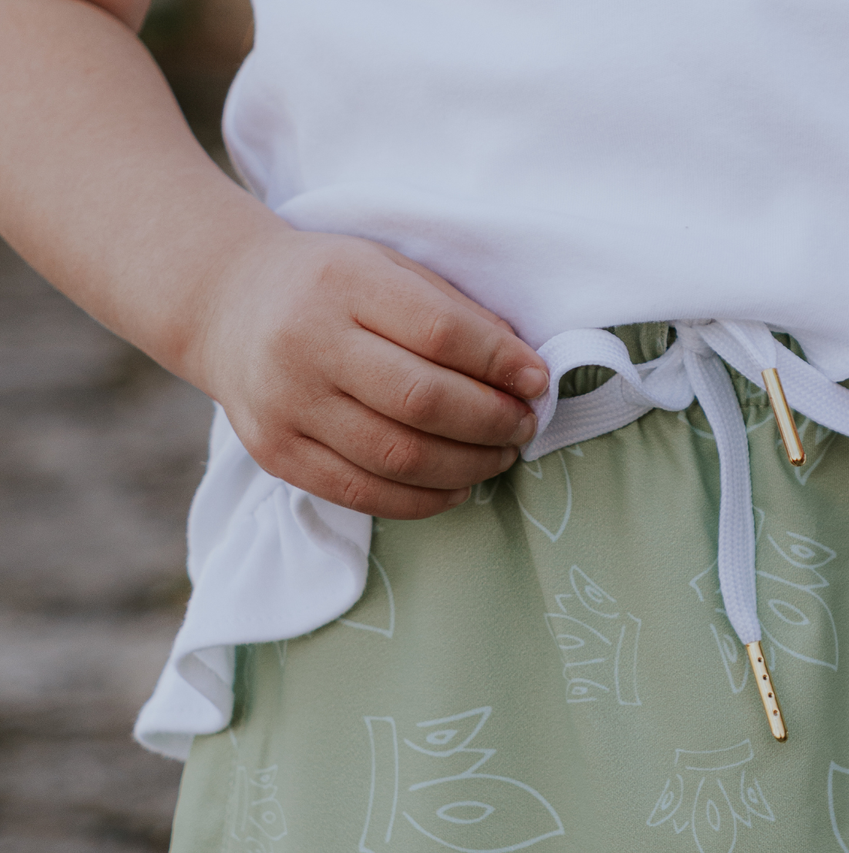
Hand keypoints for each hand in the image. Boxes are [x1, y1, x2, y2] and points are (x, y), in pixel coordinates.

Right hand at [194, 229, 547, 518]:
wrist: (225, 304)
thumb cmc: (328, 286)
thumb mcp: (386, 269)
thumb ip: (453, 314)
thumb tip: (524, 373)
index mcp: (340, 282)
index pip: (440, 332)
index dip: (500, 365)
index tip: (537, 381)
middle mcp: (305, 343)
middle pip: (423, 402)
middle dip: (492, 422)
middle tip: (523, 426)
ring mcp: (286, 404)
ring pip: (398, 457)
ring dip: (468, 466)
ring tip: (499, 456)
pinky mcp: (277, 454)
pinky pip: (364, 493)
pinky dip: (425, 499)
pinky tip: (457, 486)